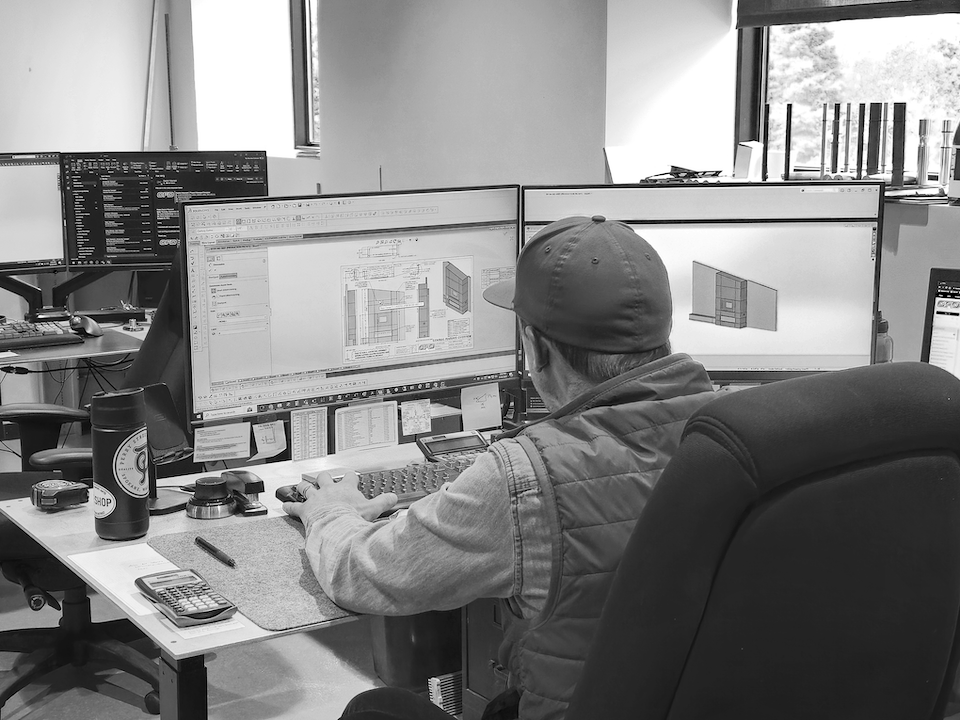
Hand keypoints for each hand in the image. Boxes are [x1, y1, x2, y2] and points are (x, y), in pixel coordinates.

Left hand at [281, 470, 397, 522]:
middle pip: (324, 477)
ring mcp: (316, 498)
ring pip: (306, 487)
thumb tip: (394, 497)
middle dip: (323, 478)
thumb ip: (384, 502)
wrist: (337, 526)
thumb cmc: (353, 517)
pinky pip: (294, 506)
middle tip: (323, 480)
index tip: (350, 477)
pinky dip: (289, 505)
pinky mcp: (305, 509)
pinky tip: (284, 505)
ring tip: (301, 486)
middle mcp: (329, 490)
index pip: (348, 477)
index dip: (349, 477)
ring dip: (304, 487)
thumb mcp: (373, 509)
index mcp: (345, 488)